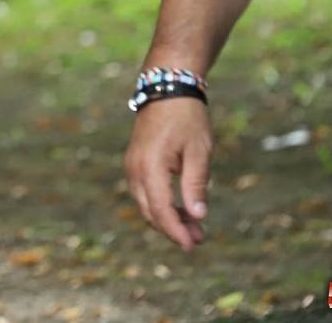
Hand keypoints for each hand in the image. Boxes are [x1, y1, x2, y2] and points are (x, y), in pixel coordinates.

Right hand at [124, 98, 211, 250]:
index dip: (176, 231)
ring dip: (166, 217)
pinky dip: (160, 204)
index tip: (193, 245)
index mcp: (150, 166)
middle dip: (173, 228)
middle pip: (150, 211)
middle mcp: (135, 168)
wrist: (167, 87)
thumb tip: (197, 216)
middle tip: (199, 238)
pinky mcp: (135, 161)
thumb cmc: (187, 117)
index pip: (161, 209)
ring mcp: (132, 164)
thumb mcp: (198, 151)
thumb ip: (196, 185)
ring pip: (145, 203)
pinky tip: (180, 207)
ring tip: (194, 226)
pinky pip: (144, 191)